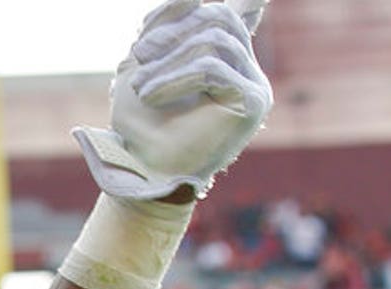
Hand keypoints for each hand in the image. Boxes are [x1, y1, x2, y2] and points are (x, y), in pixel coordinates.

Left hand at [73, 0, 272, 200]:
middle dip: (173, 30)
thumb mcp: (143, 66)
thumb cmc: (140, 125)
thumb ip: (165, 28)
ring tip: (140, 88)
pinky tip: (150, 95)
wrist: (142, 170)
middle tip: (137, 55)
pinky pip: (214, 68)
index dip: (205, 6)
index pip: (226, 12)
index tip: (189, 14)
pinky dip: (176, 78)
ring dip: (168, 61)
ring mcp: (253, 84)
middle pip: (220, 18)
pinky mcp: (252, 102)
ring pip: (215, 41)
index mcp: (223, 57)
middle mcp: (245, 67)